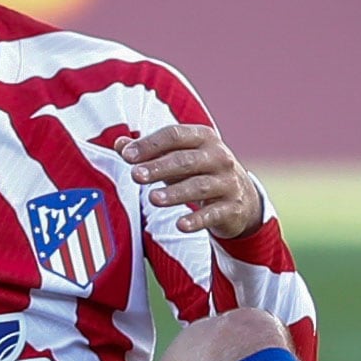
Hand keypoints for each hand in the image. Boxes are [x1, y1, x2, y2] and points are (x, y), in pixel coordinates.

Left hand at [115, 125, 262, 238]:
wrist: (242, 198)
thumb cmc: (198, 171)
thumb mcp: (177, 157)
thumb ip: (148, 150)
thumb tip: (119, 144)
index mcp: (203, 137)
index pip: (174, 135)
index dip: (150, 144)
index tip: (126, 156)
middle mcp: (219, 157)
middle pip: (186, 160)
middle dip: (159, 168)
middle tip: (135, 176)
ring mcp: (228, 182)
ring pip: (199, 186)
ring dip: (175, 193)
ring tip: (152, 199)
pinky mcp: (232, 207)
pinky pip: (213, 214)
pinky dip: (197, 220)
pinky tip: (180, 225)